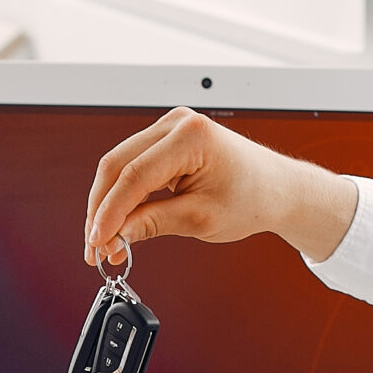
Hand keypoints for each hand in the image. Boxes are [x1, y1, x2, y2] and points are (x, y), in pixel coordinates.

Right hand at [84, 107, 359, 266]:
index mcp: (191, 137)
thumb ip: (153, 223)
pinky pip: (132, 167)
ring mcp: (170, 128)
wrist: (276, 188)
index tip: (98, 242)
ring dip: (108, 206)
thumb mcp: (200, 218)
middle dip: (102, 210)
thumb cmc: (253, 197)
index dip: (109, 213)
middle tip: (96, 248)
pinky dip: (122, 196)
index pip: (134, 176)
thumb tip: (115, 235)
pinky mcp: (166, 140)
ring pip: (119, 167)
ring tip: (106, 243)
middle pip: (117, 166)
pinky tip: (118, 224)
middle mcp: (176, 123)